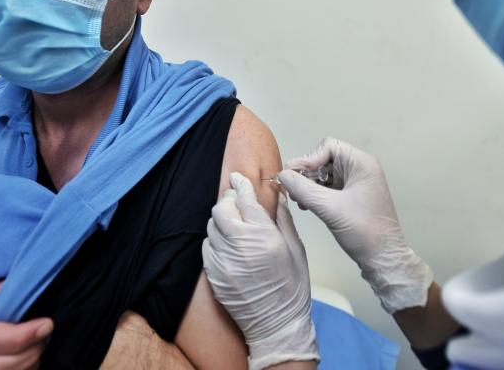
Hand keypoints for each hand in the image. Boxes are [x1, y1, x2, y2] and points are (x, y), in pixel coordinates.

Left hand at [202, 173, 318, 369]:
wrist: (277, 325)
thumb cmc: (291, 290)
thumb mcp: (296, 250)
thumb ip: (283, 220)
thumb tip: (276, 197)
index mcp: (264, 237)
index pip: (245, 199)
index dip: (240, 184)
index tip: (238, 178)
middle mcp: (241, 246)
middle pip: (222, 209)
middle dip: (229, 201)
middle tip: (237, 202)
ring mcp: (223, 261)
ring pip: (212, 226)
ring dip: (222, 221)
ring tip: (234, 225)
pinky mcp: (213, 274)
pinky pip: (207, 246)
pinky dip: (215, 240)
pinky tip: (228, 245)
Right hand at [279, 137, 432, 313]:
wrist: (383, 258)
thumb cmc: (364, 231)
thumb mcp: (329, 208)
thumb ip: (303, 189)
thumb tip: (282, 175)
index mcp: (361, 164)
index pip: (329, 147)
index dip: (310, 158)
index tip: (296, 176)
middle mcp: (360, 169)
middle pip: (324, 160)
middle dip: (306, 173)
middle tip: (291, 189)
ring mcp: (356, 184)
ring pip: (324, 175)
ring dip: (309, 185)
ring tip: (298, 200)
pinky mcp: (351, 197)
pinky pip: (328, 188)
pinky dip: (315, 194)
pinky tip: (306, 205)